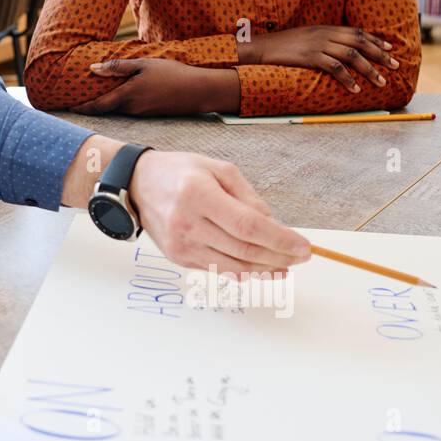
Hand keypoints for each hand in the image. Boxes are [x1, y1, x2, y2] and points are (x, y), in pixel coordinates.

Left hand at [73, 58, 236, 115]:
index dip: (82, 107)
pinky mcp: (151, 114)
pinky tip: (124, 95)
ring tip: (98, 95)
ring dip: (108, 105)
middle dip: (93, 105)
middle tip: (78, 99)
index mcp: (127, 96)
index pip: (98, 105)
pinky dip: (122, 104)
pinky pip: (131, 110)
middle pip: (107, 109)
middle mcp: (132, 109)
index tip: (69, 107)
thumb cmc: (171, 74)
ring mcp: (142, 114)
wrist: (198, 91)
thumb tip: (93, 69)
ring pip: (119, 110)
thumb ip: (118, 67)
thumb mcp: (143, 64)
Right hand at [129, 150, 310, 276]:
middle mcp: (186, 223)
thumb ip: (248, 197)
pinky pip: (218, 269)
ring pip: (234, 266)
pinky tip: (260, 268)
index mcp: (198, 194)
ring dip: (265, 269)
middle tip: (301, 257)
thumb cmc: (180, 172)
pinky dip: (243, 271)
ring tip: (286, 266)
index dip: (281, 240)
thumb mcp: (219, 169)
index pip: (248, 227)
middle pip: (244, 250)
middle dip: (279, 257)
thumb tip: (274, 226)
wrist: (137, 184)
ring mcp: (180, 244)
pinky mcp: (177, 258)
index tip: (304, 247)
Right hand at [239, 26, 398, 92]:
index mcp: (325, 28)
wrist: (261, 47)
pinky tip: (355, 89)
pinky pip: (335, 68)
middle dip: (380, 54)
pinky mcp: (310, 57)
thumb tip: (339, 50)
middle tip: (395, 65)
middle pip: (360, 43)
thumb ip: (323, 40)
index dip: (375, 40)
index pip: (357, 32)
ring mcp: (318, 45)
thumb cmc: (282, 46)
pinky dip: (348, 79)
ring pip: (352, 56)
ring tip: (381, 82)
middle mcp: (325, 34)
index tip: (389, 48)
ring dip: (369, 70)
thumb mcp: (306, 37)